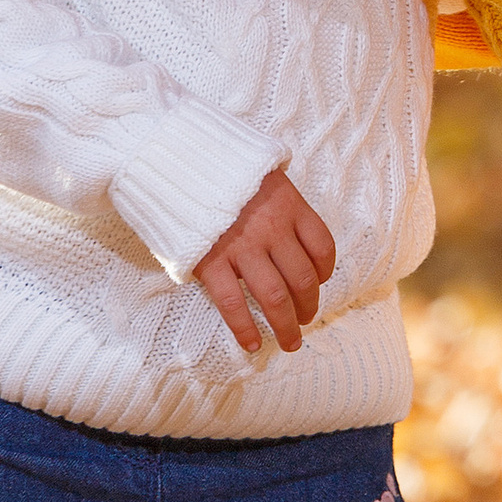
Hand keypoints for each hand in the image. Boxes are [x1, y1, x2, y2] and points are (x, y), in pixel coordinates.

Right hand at [195, 167, 335, 353]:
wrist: (176, 158)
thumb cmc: (219, 167)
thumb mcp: (260, 172)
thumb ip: (277, 200)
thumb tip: (287, 224)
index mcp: (288, 204)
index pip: (322, 246)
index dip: (325, 271)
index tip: (319, 282)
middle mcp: (271, 228)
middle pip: (303, 279)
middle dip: (308, 307)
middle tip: (306, 320)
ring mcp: (242, 247)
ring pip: (275, 298)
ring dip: (286, 325)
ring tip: (290, 341)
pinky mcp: (211, 261)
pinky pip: (233, 303)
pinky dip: (245, 329)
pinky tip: (252, 343)